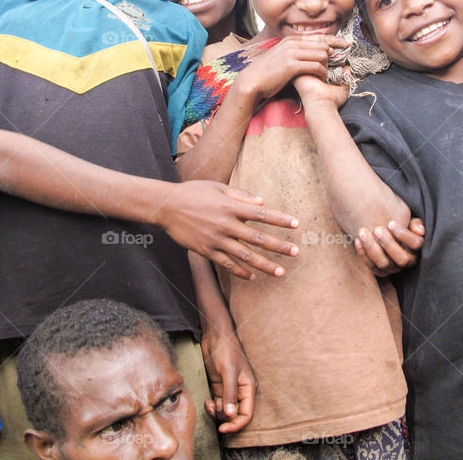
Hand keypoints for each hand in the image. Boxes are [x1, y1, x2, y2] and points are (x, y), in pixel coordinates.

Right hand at [155, 181, 299, 279]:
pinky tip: (252, 276)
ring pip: (245, 255)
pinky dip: (240, 271)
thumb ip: (240, 195)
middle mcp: (226, 224)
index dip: (280, 220)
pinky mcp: (206, 250)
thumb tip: (262, 202)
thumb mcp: (218, 187)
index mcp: (231, 206)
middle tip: (296, 252)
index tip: (296, 224)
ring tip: (280, 272)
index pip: (262, 214)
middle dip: (279, 246)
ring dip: (264, 265)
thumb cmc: (193, 192)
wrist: (166, 206)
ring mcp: (216, 239)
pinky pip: (227, 264)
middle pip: (258, 238)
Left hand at [201, 327, 255, 433]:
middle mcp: (241, 391)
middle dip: (225, 419)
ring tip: (209, 406)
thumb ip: (229, 394)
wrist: (215, 336)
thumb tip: (231, 415)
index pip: (247, 414)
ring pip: (225, 411)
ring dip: (217, 413)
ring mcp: (229, 390)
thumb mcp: (228, 371)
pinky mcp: (219, 387)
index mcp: (248, 388)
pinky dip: (212, 407)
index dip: (236, 424)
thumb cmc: (226, 350)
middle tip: (213, 415)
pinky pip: (218, 404)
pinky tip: (207, 402)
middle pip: (236, 415)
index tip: (223, 429)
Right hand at [236, 35, 348, 104]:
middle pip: (323, 45)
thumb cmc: (268, 71)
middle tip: (336, 66)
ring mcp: (292, 53)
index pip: (319, 36)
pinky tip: (321, 79)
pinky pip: (315, 66)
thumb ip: (295, 51)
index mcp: (292, 40)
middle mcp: (293, 43)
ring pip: (322, 55)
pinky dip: (321, 73)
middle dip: (332, 56)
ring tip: (325, 76)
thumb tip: (311, 51)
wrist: (253, 80)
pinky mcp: (292, 65)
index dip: (335, 40)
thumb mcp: (282, 55)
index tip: (346, 44)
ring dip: (326, 67)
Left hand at [354, 217, 424, 275]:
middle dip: (388, 243)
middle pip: (402, 259)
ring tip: (363, 232)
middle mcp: (407, 260)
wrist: (382, 230)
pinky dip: (364, 254)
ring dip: (372, 248)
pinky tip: (357, 240)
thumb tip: (420, 231)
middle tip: (377, 230)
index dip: (404, 234)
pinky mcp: (381, 271)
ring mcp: (394, 268)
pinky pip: (372, 267)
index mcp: (416, 247)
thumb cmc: (396, 223)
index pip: (416, 244)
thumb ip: (414, 222)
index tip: (390, 223)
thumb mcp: (407, 219)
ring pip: (384, 264)